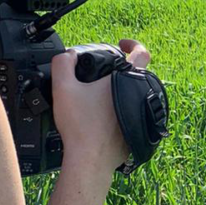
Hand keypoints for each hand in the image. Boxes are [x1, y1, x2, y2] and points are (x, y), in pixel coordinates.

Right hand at [51, 39, 151, 175]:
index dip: (133, 44)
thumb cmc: (81, 127)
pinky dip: (122, 110)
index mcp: (128, 81)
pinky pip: (134, 113)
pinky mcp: (140, 130)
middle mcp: (141, 96)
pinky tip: (105, 115)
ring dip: (123, 91)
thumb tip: (68, 55)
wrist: (90, 160)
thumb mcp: (63, 87)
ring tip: (103, 93)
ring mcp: (142, 114)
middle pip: (139, 75)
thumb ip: (63, 63)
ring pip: (137, 95)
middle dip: (123, 70)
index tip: (122, 45)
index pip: (142, 53)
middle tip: (106, 72)